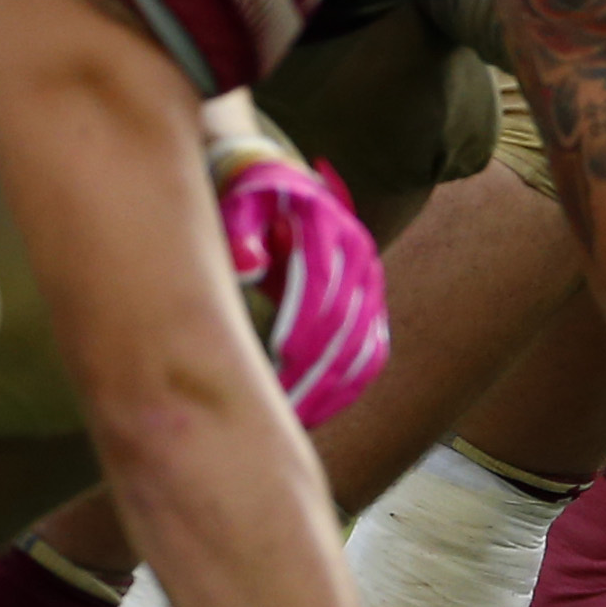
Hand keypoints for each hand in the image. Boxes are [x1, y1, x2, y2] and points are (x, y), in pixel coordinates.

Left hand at [215, 147, 388, 427]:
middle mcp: (358, 257)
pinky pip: (368, 356)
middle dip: (309, 372)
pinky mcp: (369, 305)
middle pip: (343, 327)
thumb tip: (250, 266)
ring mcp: (368, 283)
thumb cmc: (244, 196)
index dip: (298, 332)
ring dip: (328, 388)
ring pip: (360, 348)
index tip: (271, 369)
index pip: (320, 290)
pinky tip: (315, 413)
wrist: (275, 185)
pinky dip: (345, 389)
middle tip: (273, 410)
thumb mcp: (236, 199)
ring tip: (291, 421)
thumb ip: (238, 228)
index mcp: (328, 228)